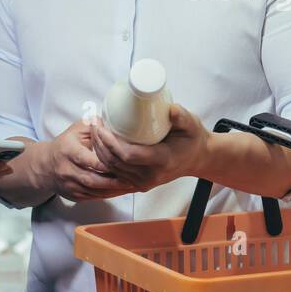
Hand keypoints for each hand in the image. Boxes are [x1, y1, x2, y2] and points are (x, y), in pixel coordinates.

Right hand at [44, 120, 142, 202]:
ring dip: (112, 190)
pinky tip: (120, 191)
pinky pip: (92, 197)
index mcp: (68, 151)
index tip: (120, 162)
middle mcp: (66, 170)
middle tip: (131, 178)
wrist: (45, 166)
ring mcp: (69, 185)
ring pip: (93, 191)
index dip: (104, 162)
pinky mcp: (73, 195)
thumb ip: (94, 124)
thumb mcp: (76, 130)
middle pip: (91, 179)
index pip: (87, 159)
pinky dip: (107, 195)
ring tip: (129, 185)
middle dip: (112, 180)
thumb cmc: (66, 144)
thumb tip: (112, 119)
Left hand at [89, 104, 210, 192]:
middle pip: (115, 162)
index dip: (111, 142)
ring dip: (98, 150)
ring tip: (93, 130)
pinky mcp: (138, 183)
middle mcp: (151, 175)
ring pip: (112, 168)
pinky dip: (103, 159)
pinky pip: (115, 173)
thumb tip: (170, 108)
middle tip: (93, 123)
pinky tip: (99, 144)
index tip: (102, 126)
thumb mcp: (191, 124)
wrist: (197, 158)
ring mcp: (143, 182)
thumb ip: (181, 116)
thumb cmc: (192, 138)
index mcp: (162, 160)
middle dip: (99, 143)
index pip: (129, 155)